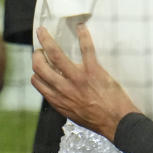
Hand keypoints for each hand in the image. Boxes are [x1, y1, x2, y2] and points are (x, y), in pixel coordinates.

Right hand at [31, 24, 140, 140]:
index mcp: (58, 100)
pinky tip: (81, 28)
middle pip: (40, 66)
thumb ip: (63, 102)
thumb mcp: (73, 115)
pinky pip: (86, 49)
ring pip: (55, 54)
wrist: (116, 123)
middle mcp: (63, 88)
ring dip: (46, 39)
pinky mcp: (93, 71)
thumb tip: (57, 93)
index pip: (37, 81)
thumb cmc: (97, 121)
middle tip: (40, 49)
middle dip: (37, 55)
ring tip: (43, 32)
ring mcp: (77, 78)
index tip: (40, 65)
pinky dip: (83, 36)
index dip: (36, 71)